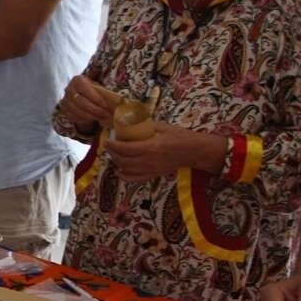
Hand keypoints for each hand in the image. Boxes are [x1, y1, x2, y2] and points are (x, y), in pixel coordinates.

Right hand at [58, 74, 117, 135]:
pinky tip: (94, 120)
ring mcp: (65, 100)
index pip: (85, 89)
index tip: (106, 105)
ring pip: (78, 111)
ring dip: (91, 116)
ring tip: (102, 118)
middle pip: (81, 102)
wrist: (79, 94)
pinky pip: (74, 117)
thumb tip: (118, 96)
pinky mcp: (65, 110)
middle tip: (107, 115)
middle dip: (95, 110)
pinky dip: (85, 120)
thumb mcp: (97, 85)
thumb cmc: (92, 90)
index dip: (96, 98)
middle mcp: (69, 89)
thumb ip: (103, 88)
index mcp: (78, 80)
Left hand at [103, 121, 223, 179]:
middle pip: (123, 160)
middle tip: (109, 146)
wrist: (192, 151)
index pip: (125, 148)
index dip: (113, 145)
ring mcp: (151, 169)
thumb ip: (146, 125)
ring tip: (114, 155)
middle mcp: (148, 160)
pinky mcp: (153, 175)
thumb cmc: (179, 136)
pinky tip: (120, 171)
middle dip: (113, 153)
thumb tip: (130, 121)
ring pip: (127, 170)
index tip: (108, 140)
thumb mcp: (162, 126)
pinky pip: (135, 179)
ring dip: (117, 163)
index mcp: (150, 147)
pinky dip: (125, 176)